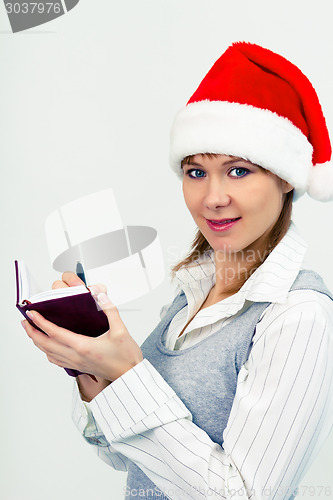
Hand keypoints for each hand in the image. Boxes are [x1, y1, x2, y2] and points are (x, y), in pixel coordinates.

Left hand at [22, 274, 142, 381]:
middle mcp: (76, 356)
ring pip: (48, 353)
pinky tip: (47, 347)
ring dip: (37, 342)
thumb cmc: (126, 357)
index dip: (41, 322)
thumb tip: (101, 296)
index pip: (55, 333)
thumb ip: (110, 310)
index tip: (33, 314)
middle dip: (32, 332)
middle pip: (46, 344)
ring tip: (32, 331)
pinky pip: (56, 360)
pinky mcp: (78, 366)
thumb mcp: (121, 330)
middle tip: (25, 321)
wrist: (130, 375)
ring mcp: (76, 363)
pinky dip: (47, 352)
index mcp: (84, 347)